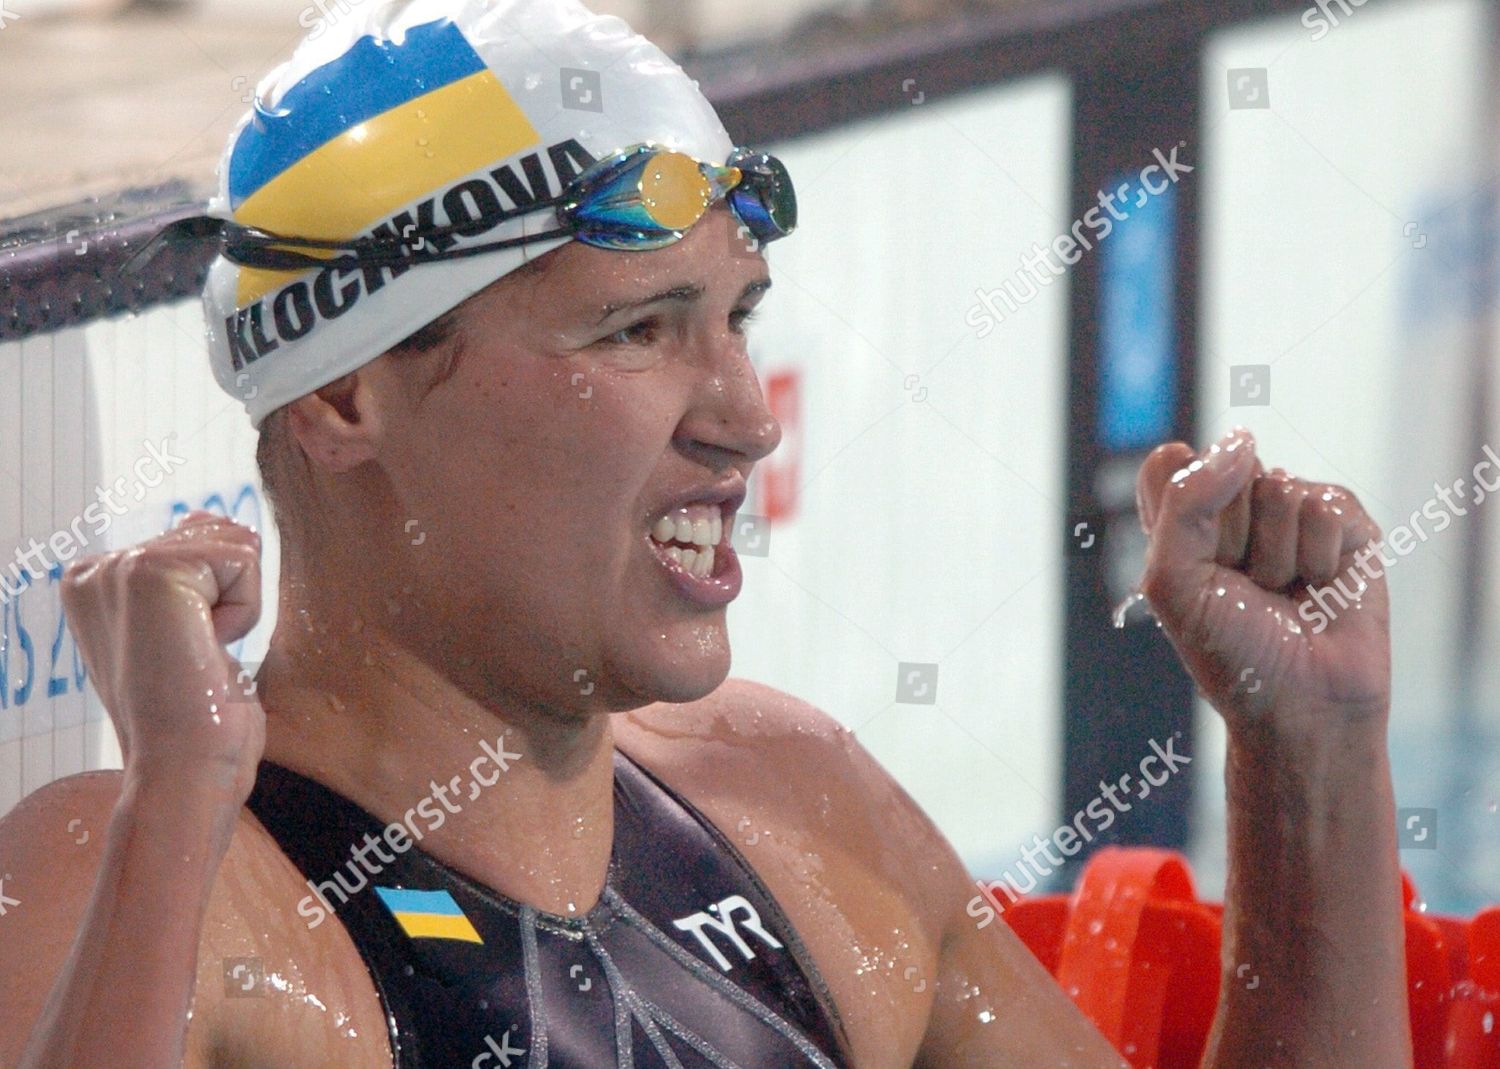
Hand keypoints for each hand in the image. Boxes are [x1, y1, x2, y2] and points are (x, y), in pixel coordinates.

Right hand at [60, 511, 265, 802]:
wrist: (183, 768)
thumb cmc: (195, 716)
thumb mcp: (182, 630)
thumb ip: (186, 572)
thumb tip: (205, 519)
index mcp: (93, 581)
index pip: (196, 535)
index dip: (216, 598)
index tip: (182, 651)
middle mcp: (95, 568)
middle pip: (220, 531)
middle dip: (231, 597)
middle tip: (195, 654)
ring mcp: (118, 566)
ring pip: (237, 542)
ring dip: (241, 603)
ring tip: (200, 651)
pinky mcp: (153, 570)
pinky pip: (245, 559)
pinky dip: (246, 610)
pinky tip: (207, 647)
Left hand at [1135, 428, 1388, 734]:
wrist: (1303, 706)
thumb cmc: (1229, 651)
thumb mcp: (1172, 580)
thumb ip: (1185, 501)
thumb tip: (1242, 441)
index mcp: (1184, 521)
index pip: (1170, 464)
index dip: (1182, 508)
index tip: (1195, 561)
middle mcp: (1237, 510)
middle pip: (1229, 469)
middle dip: (1233, 537)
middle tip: (1245, 587)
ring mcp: (1293, 515)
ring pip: (1280, 487)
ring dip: (1278, 555)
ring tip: (1284, 593)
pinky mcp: (1346, 526)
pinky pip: (1326, 505)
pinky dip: (1321, 556)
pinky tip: (1321, 588)